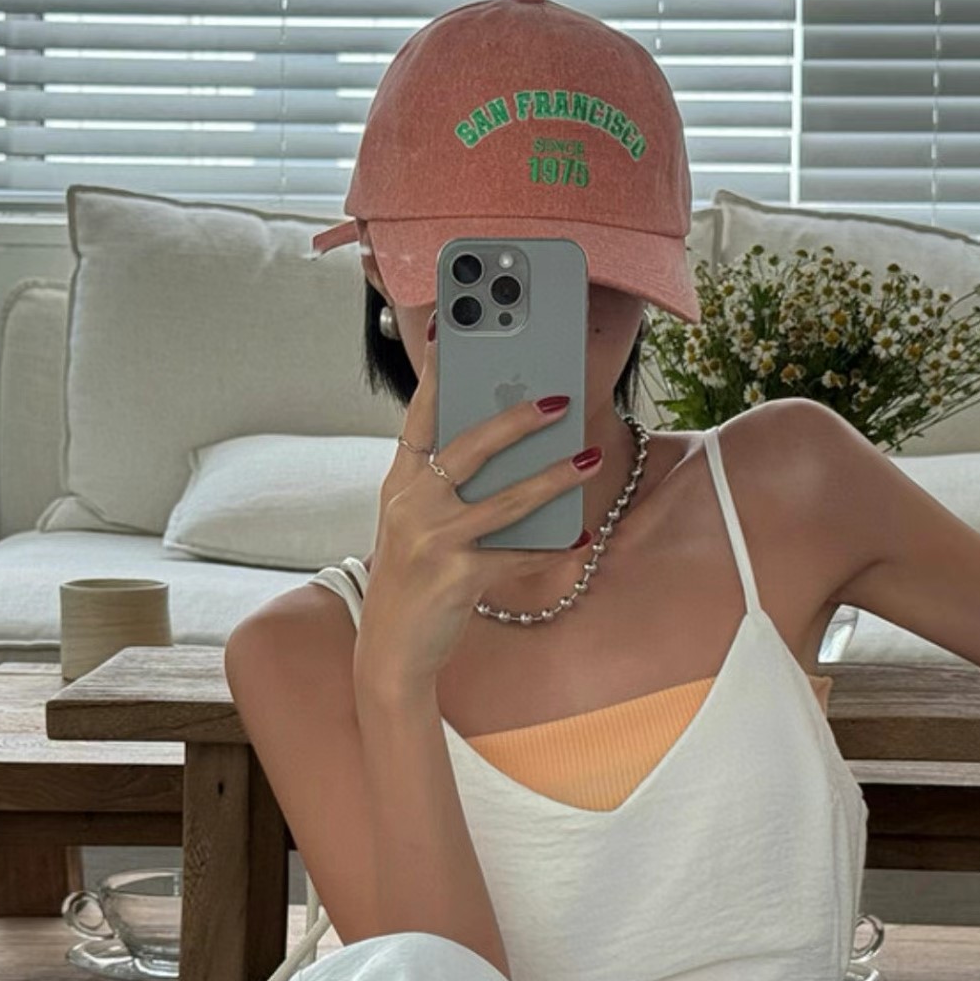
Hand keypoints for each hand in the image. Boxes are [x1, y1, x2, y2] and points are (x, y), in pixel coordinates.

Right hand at [355, 312, 602, 687]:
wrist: (389, 649)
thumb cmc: (412, 579)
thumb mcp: (415, 524)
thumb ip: (446, 485)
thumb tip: (507, 445)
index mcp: (399, 484)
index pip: (419, 417)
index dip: (437, 373)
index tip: (452, 331)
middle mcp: (411, 505)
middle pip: (468, 448)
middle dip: (516, 420)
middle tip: (559, 399)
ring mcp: (432, 541)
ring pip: (505, 500)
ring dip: (554, 478)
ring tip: (590, 460)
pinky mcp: (456, 577)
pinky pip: (517, 556)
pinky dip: (554, 548)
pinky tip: (582, 537)